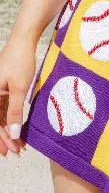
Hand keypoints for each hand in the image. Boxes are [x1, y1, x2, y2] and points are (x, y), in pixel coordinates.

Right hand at [0, 37, 35, 155]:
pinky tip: (18, 127)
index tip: (8, 152)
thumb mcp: (20, 89)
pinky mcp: (3, 88)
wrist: (23, 41)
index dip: (0, 139)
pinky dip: (11, 118)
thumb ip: (15, 112)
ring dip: (9, 129)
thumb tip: (12, 134)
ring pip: (0, 116)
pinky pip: (4, 107)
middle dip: (5, 137)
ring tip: (19, 143)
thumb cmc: (20, 61)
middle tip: (16, 151)